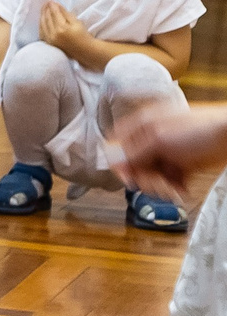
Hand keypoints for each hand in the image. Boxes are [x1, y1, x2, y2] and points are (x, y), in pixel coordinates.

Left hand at [37, 1, 86, 56]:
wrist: (83, 50)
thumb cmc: (82, 36)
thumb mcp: (76, 22)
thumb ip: (65, 13)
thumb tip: (56, 5)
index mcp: (62, 29)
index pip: (54, 14)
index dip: (52, 6)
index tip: (51, 0)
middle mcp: (53, 34)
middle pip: (47, 18)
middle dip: (46, 9)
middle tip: (46, 2)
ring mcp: (49, 40)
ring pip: (42, 24)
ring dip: (42, 15)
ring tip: (44, 8)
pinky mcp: (48, 43)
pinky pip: (41, 31)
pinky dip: (41, 23)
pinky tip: (42, 18)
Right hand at [110, 106, 226, 202]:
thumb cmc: (201, 128)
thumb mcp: (160, 138)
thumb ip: (134, 151)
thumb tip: (112, 161)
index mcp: (142, 126)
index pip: (117, 147)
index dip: (119, 165)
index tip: (128, 178)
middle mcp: (153, 140)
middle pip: (134, 166)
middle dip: (144, 178)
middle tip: (158, 182)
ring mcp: (168, 153)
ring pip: (151, 176)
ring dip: (160, 186)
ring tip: (173, 187)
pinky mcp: (183, 165)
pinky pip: (169, 182)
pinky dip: (174, 189)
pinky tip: (181, 189)